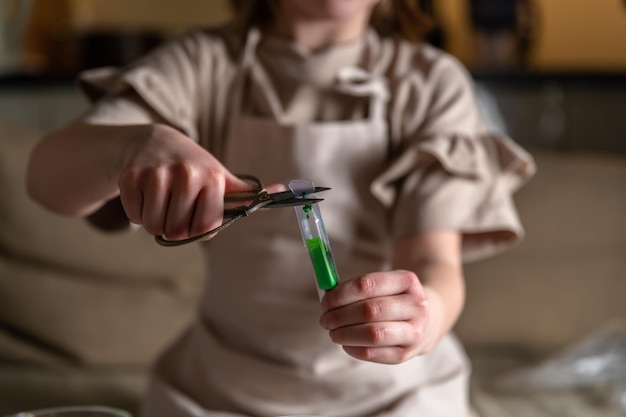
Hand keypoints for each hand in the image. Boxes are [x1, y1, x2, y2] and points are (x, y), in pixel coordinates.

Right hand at [118, 123, 252, 239]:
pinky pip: (135, 217)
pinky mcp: (130, 177)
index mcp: (211, 178)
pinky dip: (139, 213)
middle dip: (176, 228)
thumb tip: (283, 192)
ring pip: (154, 226)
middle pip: (177, 231)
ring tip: (163, 201)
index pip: (205, 228)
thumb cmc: (195, 167)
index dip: (199, 230)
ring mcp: (155, 174)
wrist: (155, 141)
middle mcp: (185, 174)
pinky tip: (147, 194)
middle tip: (177, 208)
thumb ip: (247, 193)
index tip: (197, 217)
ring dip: (157, 222)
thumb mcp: (221, 177)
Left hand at [319, 270, 435, 363]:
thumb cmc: (393, 300)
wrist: (426, 320)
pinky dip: (354, 349)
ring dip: (345, 334)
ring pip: (373, 334)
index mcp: (407, 281)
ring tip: (333, 333)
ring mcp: (414, 331)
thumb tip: (326, 298)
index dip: (341, 294)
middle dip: (340, 316)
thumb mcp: (384, 285)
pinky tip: (346, 343)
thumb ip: (356, 289)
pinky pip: (375, 353)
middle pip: (369, 311)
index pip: (367, 285)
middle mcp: (416, 306)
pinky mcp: (407, 353)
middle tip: (324, 320)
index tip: (325, 302)